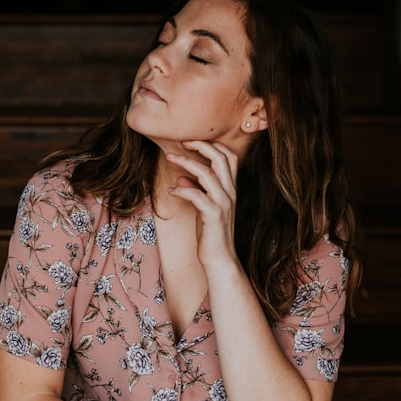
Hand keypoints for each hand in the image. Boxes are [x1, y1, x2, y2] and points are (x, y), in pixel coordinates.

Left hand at [165, 140, 240, 268]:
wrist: (220, 259)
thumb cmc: (211, 234)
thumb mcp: (203, 209)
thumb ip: (196, 192)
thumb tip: (181, 179)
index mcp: (230, 189)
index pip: (229, 157)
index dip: (212, 145)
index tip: (192, 142)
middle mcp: (230, 193)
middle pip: (221, 158)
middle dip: (201, 146)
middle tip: (182, 142)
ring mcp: (223, 203)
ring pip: (207, 173)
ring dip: (186, 162)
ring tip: (169, 158)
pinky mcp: (213, 215)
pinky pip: (196, 195)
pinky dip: (181, 190)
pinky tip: (171, 192)